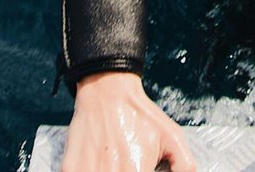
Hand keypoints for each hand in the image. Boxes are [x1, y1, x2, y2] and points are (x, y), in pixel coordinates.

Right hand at [61, 71, 196, 171]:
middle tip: (130, 163)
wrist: (106, 91)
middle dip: (128, 171)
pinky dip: (90, 170)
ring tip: (114, 161)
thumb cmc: (139, 114)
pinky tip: (99, 161)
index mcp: (136, 171)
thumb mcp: (172, 136)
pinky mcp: (70, 169)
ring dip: (108, 171)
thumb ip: (184, 165)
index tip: (143, 169)